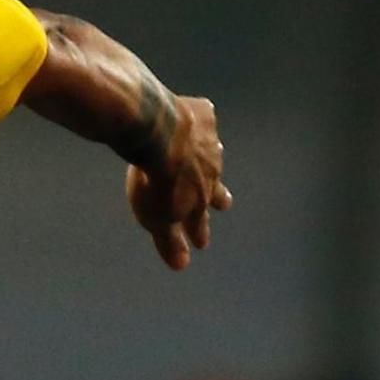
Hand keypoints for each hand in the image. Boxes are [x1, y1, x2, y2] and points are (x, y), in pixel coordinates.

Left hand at [125, 96, 231, 269]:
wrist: (158, 133)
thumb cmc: (154, 179)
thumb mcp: (156, 216)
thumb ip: (169, 240)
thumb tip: (181, 266)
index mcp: (199, 198)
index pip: (199, 222)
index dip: (198, 233)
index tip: (202, 244)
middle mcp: (211, 171)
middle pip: (215, 188)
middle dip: (219, 197)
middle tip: (225, 203)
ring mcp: (209, 142)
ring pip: (213, 153)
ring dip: (211, 157)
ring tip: (211, 155)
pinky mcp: (203, 114)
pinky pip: (205, 117)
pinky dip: (201, 118)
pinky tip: (194, 113)